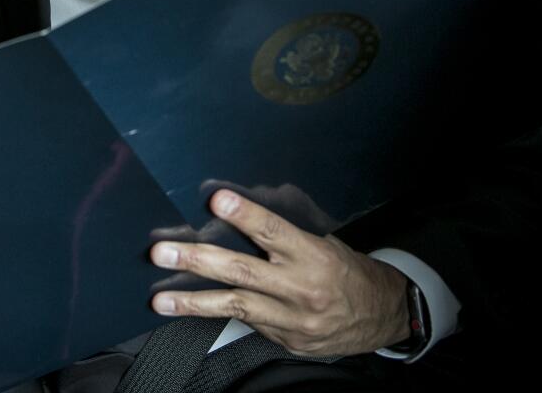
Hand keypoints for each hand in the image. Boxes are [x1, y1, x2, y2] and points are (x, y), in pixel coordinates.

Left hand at [149, 190, 409, 355]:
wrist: (382, 316)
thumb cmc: (346, 270)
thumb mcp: (326, 243)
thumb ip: (287, 234)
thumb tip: (241, 211)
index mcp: (313, 255)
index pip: (274, 232)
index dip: (246, 216)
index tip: (216, 202)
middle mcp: (300, 288)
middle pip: (243, 273)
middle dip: (198, 261)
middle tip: (162, 253)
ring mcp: (292, 320)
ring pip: (236, 307)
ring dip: (193, 303)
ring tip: (159, 300)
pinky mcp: (286, 341)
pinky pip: (247, 324)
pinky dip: (217, 316)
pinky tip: (189, 310)